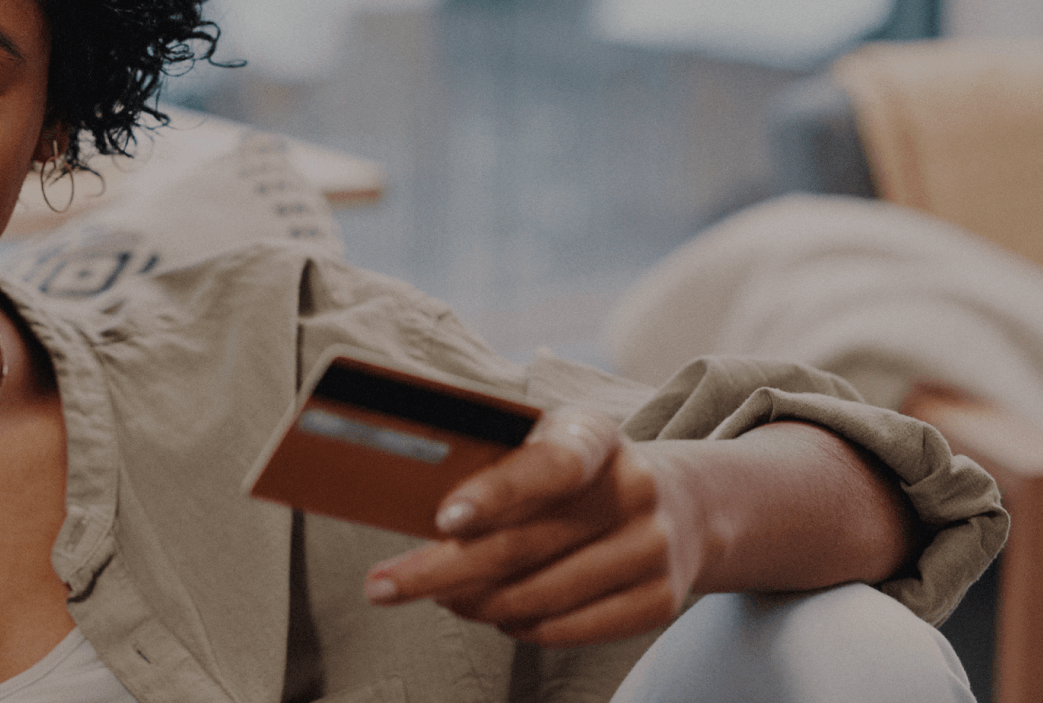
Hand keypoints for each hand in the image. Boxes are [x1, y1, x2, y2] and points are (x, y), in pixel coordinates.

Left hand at [362, 407, 707, 646]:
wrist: (681, 504)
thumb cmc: (576, 475)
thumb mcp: (545, 445)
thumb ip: (495, 465)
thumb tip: (408, 502)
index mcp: (595, 435)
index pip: (549, 464)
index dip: (497, 493)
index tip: (443, 520)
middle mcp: (634, 488)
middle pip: (523, 545)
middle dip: (440, 570)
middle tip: (382, 585)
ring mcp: (653, 547)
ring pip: (538, 596)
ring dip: (474, 603)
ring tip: (440, 595)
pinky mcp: (660, 600)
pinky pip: (566, 629)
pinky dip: (517, 625)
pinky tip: (493, 612)